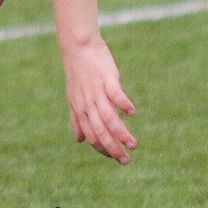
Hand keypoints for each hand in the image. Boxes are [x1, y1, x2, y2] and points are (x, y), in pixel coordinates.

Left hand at [61, 37, 138, 163]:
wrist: (78, 47)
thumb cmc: (78, 73)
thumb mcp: (74, 98)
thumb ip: (77, 119)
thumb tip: (79, 140)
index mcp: (81, 110)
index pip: (92, 136)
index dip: (103, 149)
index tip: (115, 157)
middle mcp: (88, 104)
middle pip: (100, 132)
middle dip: (113, 148)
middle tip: (125, 161)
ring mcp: (97, 92)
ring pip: (109, 118)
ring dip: (121, 133)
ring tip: (133, 144)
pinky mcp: (107, 79)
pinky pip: (115, 94)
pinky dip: (123, 104)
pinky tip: (132, 113)